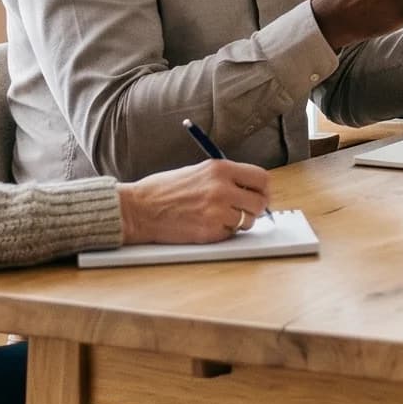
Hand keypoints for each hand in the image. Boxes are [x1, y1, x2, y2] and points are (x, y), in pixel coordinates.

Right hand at [116, 159, 271, 244]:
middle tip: (243, 210)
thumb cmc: (164, 190)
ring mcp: (217, 211)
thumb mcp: (198, 172)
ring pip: (248, 221)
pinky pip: (230, 234)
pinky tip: (206, 224)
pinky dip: (223, 232)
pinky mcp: (210, 231)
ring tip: (219, 217)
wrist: (138, 209)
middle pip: (259, 202)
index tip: (259, 194)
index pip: (262, 178)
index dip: (263, 189)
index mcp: (220, 169)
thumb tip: (251, 189)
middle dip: (254, 208)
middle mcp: (222, 189)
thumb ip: (226, 178)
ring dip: (239, 222)